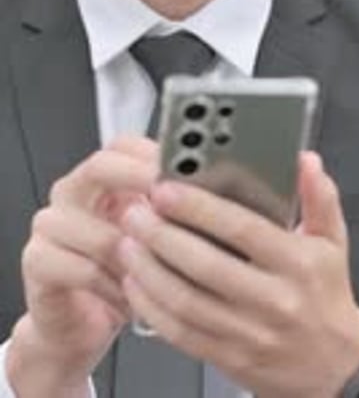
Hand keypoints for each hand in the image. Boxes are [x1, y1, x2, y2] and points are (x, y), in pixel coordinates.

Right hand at [7, 137, 156, 397]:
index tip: (181, 170)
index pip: (122, 145)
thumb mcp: (152, 235)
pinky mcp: (38, 260)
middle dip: (139, 182)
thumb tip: (212, 195)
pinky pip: (83, 269)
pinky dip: (114, 289)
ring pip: (100, 231)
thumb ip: (170, 210)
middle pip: (99, 167)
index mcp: (102, 178)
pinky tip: (132, 299)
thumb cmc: (122, 273)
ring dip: (136, 260)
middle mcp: (73, 192)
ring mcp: (51, 224)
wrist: (81, 321)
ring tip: (159, 277)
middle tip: (169, 205)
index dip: (152, 155)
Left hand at [119, 151, 358, 397]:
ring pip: (186, 300)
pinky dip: (151, 307)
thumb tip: (306, 161)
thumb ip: (319, 197)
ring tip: (127, 241)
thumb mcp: (333, 242)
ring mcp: (248, 332)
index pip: (242, 229)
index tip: (167, 189)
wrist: (337, 369)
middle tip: (135, 211)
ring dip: (148, 270)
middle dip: (161, 235)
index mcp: (297, 263)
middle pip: (205, 265)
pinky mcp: (228, 357)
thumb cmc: (327, 297)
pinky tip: (135, 283)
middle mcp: (272, 299)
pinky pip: (180, 333)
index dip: (199, 208)